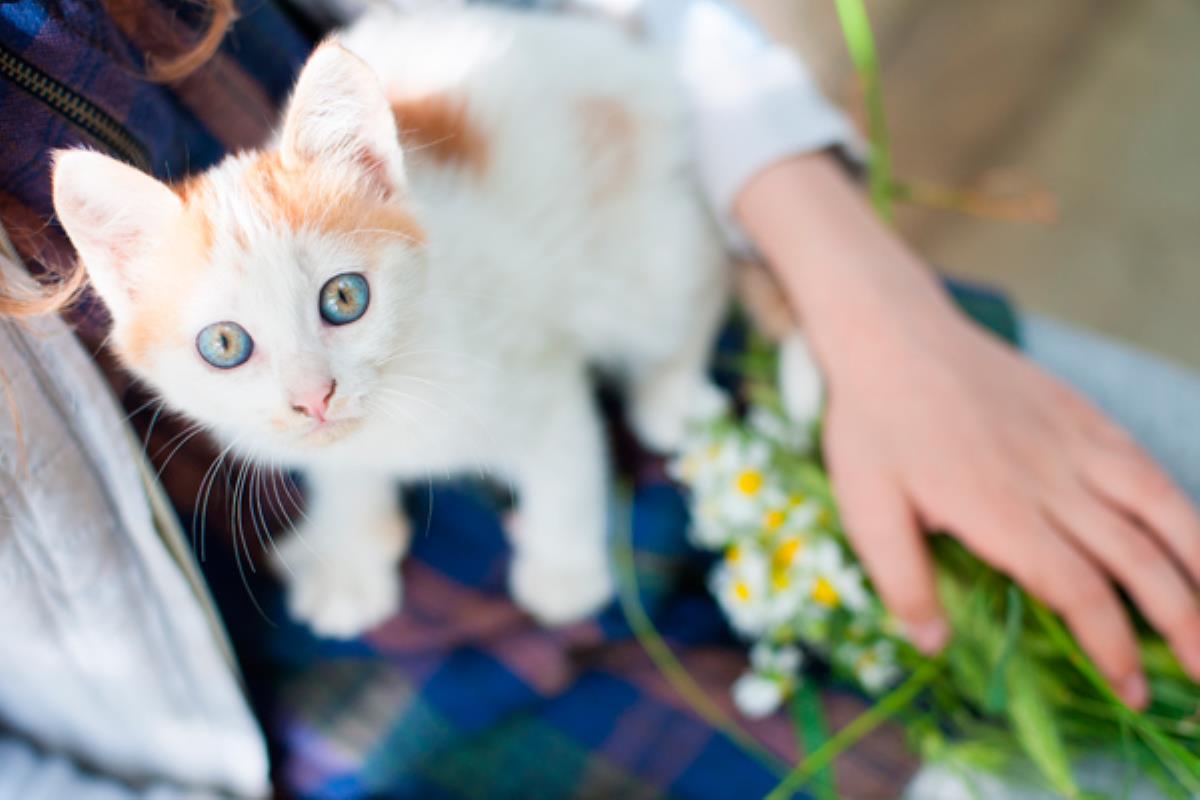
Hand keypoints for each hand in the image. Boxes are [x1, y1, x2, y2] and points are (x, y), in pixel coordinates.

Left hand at [736, 154, 1199, 707]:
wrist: (893, 334)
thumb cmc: (873, 425)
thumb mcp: (866, 508)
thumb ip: (901, 580)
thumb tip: (933, 646)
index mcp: (1002, 512)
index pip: (1081, 592)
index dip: (1111, 647)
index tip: (1129, 690)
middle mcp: (1054, 481)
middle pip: (1140, 561)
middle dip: (1182, 625)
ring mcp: (1076, 442)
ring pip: (1164, 509)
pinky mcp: (1082, 413)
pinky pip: (1148, 464)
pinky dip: (1183, 506)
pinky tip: (1194, 534)